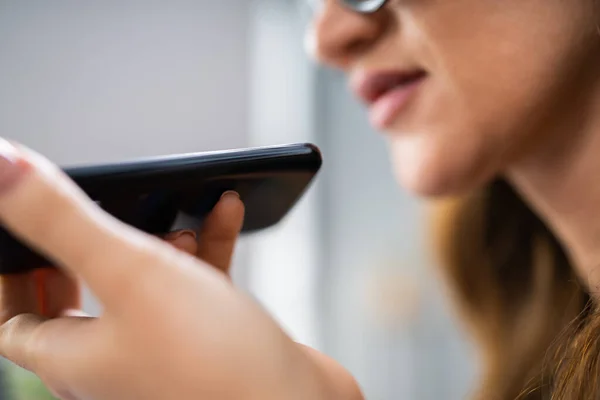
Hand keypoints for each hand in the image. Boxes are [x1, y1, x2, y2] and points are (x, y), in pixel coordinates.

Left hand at [0, 140, 362, 399]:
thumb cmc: (217, 364)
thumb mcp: (132, 273)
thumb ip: (63, 222)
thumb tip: (3, 167)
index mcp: (75, 356)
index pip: (12, 315)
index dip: (8, 271)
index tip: (17, 231)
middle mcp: (114, 360)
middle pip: (75, 301)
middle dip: (79, 250)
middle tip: (82, 216)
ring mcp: (162, 352)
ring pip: (141, 287)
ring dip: (153, 240)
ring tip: (173, 212)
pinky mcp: (208, 340)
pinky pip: (194, 286)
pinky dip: (206, 248)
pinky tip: (225, 215)